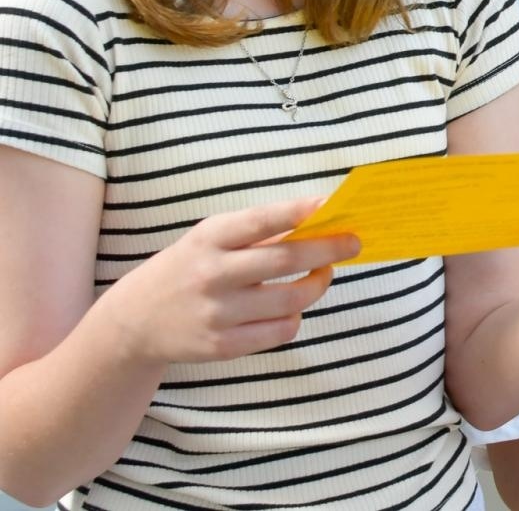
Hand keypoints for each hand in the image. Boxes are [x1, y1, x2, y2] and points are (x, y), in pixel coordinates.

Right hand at [102, 196, 357, 363]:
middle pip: (285, 260)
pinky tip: (291, 307)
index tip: (331, 204)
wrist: (134, 322)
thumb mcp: (210, 240)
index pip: (259, 221)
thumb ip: (258, 233)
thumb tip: (318, 221)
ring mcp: (217, 313)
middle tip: (353, 242)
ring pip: (291, 300)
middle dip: (328, 249)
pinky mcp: (222, 346)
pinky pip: (280, 331)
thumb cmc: (188, 269)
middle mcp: (211, 274)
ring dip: (318, 285)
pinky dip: (295, 317)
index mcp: (208, 239)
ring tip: (323, 275)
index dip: (298, 211)